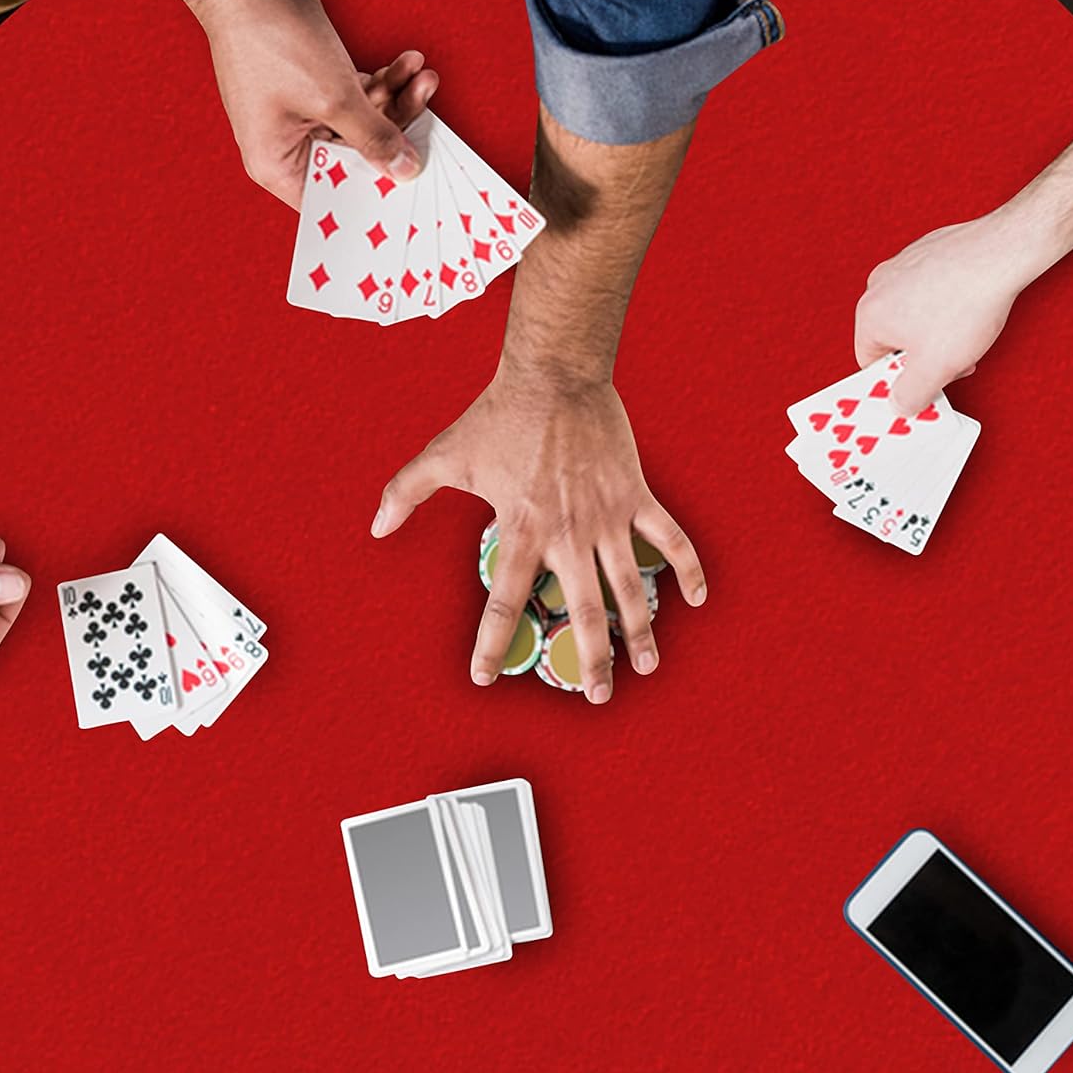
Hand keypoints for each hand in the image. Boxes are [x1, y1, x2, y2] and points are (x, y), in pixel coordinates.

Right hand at [194, 0, 438, 207]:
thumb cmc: (270, 38)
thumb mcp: (333, 97)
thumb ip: (373, 137)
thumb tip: (405, 170)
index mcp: (277, 164)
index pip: (335, 200)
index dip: (377, 194)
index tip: (418, 186)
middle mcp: (288, 144)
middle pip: (356, 159)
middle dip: (396, 132)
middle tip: (431, 113)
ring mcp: (301, 113)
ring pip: (363, 122)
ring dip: (397, 98)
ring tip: (423, 76)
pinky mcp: (314, 83)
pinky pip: (358, 95)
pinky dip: (384, 80)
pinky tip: (408, 63)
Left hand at [371, 372, 705, 703]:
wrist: (554, 374)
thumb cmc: (498, 414)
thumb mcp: (444, 454)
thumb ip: (405, 492)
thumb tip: (375, 527)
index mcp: (520, 529)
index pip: (503, 601)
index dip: (491, 643)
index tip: (484, 677)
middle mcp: (568, 532)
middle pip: (582, 612)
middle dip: (589, 661)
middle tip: (597, 697)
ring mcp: (607, 516)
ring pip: (630, 587)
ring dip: (640, 631)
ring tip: (647, 667)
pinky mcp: (635, 494)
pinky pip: (669, 538)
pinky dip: (688, 568)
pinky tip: (697, 600)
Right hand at [854, 212, 1040, 413]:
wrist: (1002, 252)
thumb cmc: (967, 304)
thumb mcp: (936, 369)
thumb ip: (909, 396)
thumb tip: (898, 405)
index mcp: (870, 314)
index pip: (869, 363)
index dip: (898, 380)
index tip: (921, 386)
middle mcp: (878, 286)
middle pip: (892, 338)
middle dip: (921, 356)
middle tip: (952, 363)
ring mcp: (901, 265)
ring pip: (912, 314)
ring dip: (935, 332)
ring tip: (966, 333)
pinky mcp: (925, 251)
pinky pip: (928, 289)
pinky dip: (946, 303)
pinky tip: (969, 307)